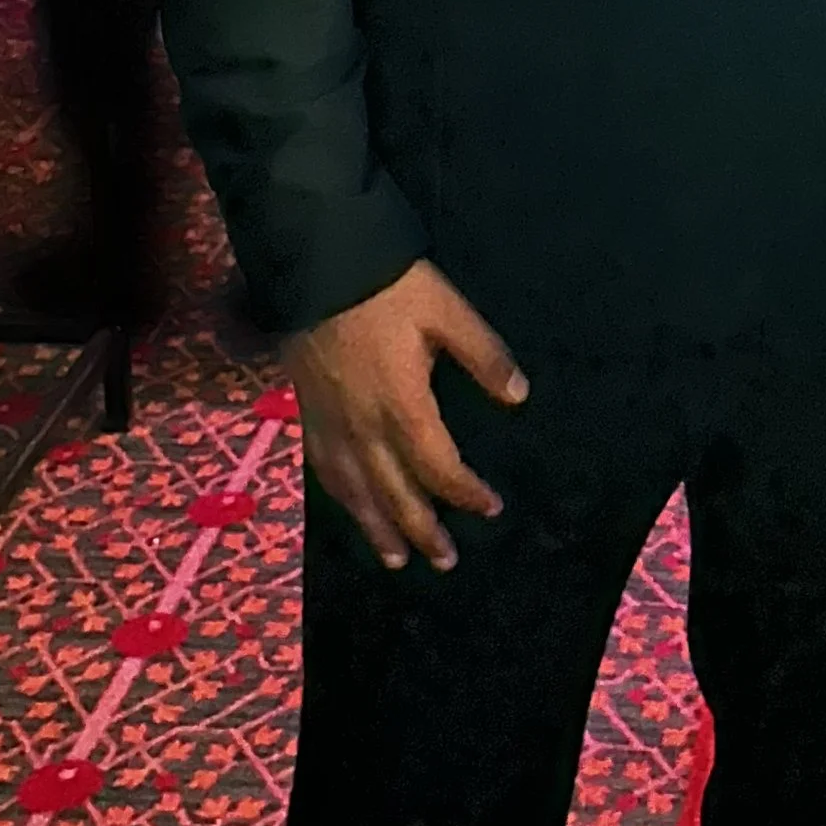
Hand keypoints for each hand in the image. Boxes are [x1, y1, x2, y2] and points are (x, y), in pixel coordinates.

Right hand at [286, 259, 528, 571]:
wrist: (317, 263)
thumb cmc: (388, 287)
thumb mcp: (448, 311)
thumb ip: (483, 356)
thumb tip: (518, 398)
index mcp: (404, 405)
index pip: (438, 466)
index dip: (465, 492)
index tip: (490, 507)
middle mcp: (364, 426)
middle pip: (395, 493)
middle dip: (422, 531)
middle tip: (445, 562)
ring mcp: (331, 423)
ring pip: (355, 491)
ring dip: (377, 528)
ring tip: (396, 560)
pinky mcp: (307, 411)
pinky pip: (324, 469)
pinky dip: (341, 497)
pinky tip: (350, 506)